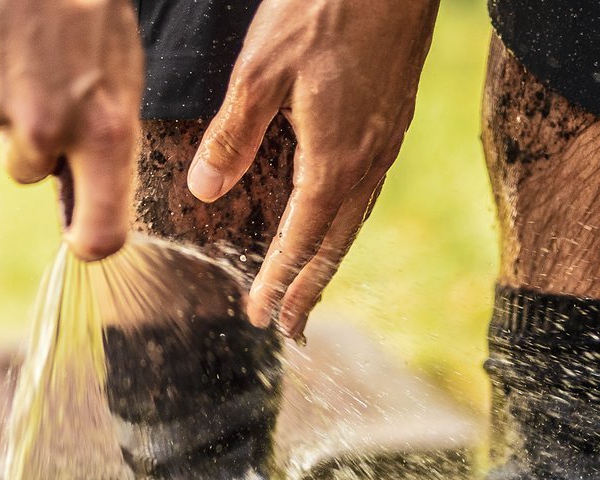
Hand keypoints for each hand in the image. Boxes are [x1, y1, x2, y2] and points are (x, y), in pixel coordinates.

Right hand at [0, 0, 143, 259]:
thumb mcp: (115, 53)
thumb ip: (102, 120)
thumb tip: (85, 175)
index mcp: (99, 126)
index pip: (99, 230)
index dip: (92, 236)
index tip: (86, 236)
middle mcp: (39, 130)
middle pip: (25, 168)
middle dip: (32, 132)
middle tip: (43, 67)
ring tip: (12, 25)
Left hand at [190, 0, 438, 336]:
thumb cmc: (325, 8)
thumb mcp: (261, 70)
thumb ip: (233, 134)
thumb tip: (205, 190)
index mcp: (334, 157)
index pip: (302, 238)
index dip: (280, 279)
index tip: (260, 315)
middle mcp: (367, 159)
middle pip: (336, 243)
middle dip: (310, 287)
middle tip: (290, 328)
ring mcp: (387, 140)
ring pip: (356, 217)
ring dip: (330, 258)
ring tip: (310, 288)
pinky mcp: (394, 118)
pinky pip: (367, 189)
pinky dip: (346, 220)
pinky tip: (336, 218)